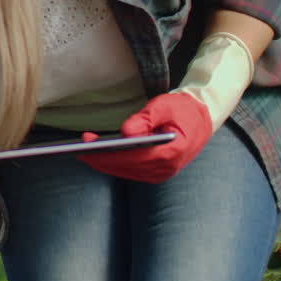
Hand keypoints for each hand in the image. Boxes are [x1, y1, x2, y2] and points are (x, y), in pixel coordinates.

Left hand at [76, 91, 211, 183]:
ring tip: (85, 147)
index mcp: (170, 153)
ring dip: (104, 161)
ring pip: (124, 171)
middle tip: (80, 145)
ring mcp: (161, 174)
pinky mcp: (156, 173)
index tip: (87, 146)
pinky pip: (129, 171)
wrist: (201, 119)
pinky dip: (113, 162)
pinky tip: (100, 152)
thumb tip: (125, 132)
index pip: (131, 157)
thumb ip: (145, 119)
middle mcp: (165, 169)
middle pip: (124, 167)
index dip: (107, 153)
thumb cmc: (182, 109)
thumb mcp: (164, 106)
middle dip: (100, 157)